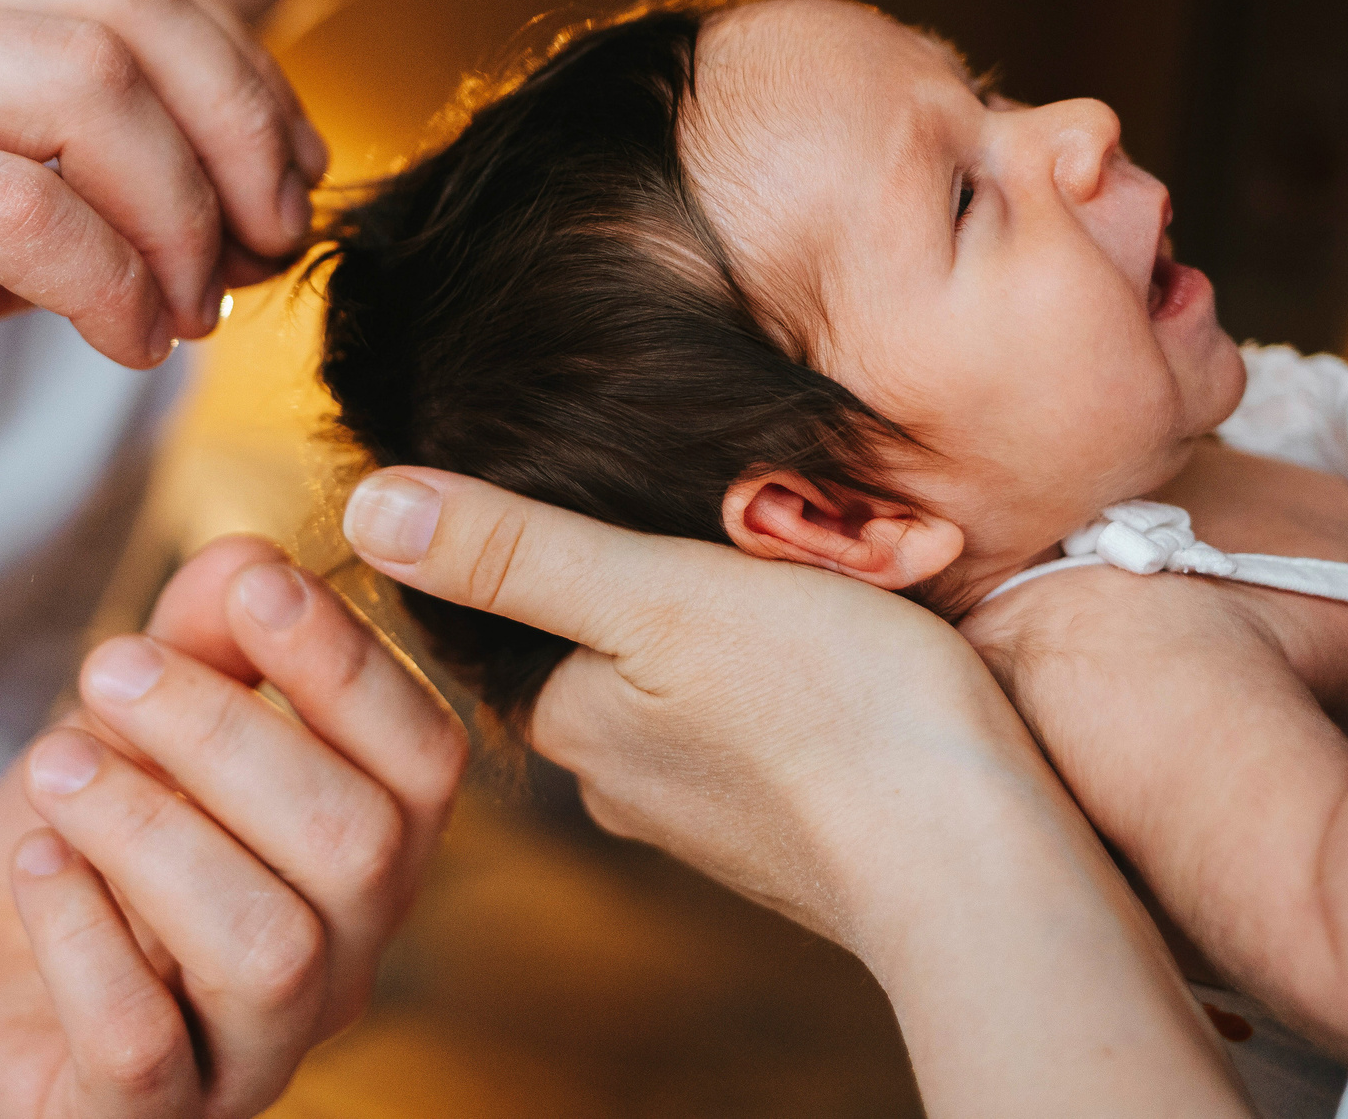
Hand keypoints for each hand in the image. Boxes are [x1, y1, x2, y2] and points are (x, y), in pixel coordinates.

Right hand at [0, 0, 325, 491]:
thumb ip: (79, 188)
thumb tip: (245, 211)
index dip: (242, 74)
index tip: (287, 189)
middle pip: (127, 4)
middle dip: (237, 132)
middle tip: (262, 250)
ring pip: (84, 86)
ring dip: (177, 216)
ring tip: (186, 313)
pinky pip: (14, 201)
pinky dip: (106, 278)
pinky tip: (123, 341)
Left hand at [0, 535, 465, 1118]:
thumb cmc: (90, 851)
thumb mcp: (137, 723)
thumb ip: (203, 639)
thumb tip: (250, 555)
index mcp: (366, 854)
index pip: (424, 762)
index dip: (350, 666)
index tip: (253, 586)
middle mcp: (342, 964)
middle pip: (355, 847)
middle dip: (227, 733)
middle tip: (110, 670)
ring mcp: (251, 1055)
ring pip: (267, 947)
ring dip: (149, 827)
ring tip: (56, 765)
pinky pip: (143, 1046)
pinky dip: (80, 934)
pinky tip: (38, 865)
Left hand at [338, 467, 1025, 948]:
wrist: (980, 863)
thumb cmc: (830, 711)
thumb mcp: (657, 593)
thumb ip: (517, 549)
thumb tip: (367, 500)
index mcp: (568, 720)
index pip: (521, 604)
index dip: (574, 526)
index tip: (650, 484)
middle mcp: (621, 781)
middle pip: (610, 637)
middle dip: (667, 572)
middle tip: (757, 518)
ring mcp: (710, 812)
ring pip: (691, 677)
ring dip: (736, 619)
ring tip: (815, 576)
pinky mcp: (793, 825)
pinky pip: (763, 720)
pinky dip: (791, 673)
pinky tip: (847, 648)